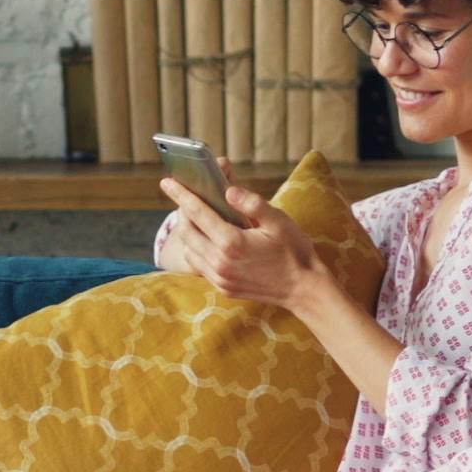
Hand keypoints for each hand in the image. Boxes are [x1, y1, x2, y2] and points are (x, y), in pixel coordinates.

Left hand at [160, 177, 326, 309]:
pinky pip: (199, 265)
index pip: (198, 212)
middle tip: (186, 196)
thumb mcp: (279, 221)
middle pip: (187, 232)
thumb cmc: (295, 251)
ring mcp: (220, 278)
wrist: (304, 289)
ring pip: (190, 250)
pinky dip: (197, 249)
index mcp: (232, 243)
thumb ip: (252, 203)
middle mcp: (220, 263)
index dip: (181, 194)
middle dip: (183, 211)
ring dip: (188, 232)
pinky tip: (207, 239)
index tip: (167, 181)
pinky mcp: (223, 287)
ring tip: (196, 216)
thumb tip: (228, 190)